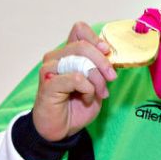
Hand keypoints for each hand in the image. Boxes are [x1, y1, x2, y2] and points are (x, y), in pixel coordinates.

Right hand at [32, 22, 116, 140]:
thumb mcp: (96, 83)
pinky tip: (86, 99)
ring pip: (81, 61)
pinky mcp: (48, 84)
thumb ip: (100, 67)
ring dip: (97, 79)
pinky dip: (88, 89)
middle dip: (103, 63)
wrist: (62, 129)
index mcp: (68, 53)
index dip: (96, 38)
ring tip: (100, 93)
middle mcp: (56, 57)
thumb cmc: (77, 105)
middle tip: (112, 78)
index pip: (79, 30)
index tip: (107, 52)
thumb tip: (110, 53)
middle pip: (83, 46)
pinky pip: (76, 78)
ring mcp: (50, 69)